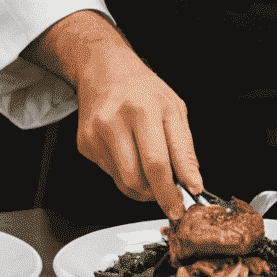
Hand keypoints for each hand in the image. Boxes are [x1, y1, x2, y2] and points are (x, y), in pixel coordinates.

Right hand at [39, 13, 200, 220]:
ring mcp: (95, 133)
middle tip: (165, 189)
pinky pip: (109, 174)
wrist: (103, 68)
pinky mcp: (84, 143)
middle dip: (155, 193)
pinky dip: (123, 172)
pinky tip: (126, 149)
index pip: (157, 163)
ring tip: (146, 163)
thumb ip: (184, 149)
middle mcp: (115, 120)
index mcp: (142, 108)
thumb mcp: (174, 108)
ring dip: (140, 185)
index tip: (178, 208)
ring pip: (122, 182)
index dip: (169, 192)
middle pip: (136, 179)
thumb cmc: (141, 87)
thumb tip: (192, 183)